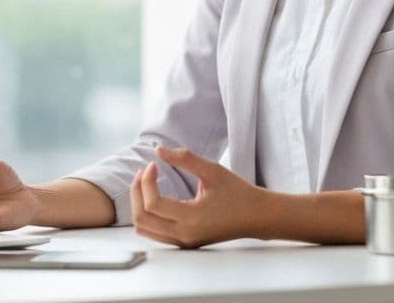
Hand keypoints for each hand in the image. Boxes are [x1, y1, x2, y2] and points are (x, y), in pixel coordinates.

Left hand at [129, 146, 271, 248]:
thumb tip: (158, 150)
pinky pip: (154, 233)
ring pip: (144, 229)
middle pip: (142, 219)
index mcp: (191, 219)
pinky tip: (155, 197)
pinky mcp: (185, 243)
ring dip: (139, 204)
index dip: (147, 181)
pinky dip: (148, 215)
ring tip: (146, 183)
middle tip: (144, 172)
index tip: (153, 164)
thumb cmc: (238, 192)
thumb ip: (184, 158)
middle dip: (137, 192)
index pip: (153, 203)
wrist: (256, 216)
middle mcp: (184, 235)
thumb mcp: (213, 171)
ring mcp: (183, 242)